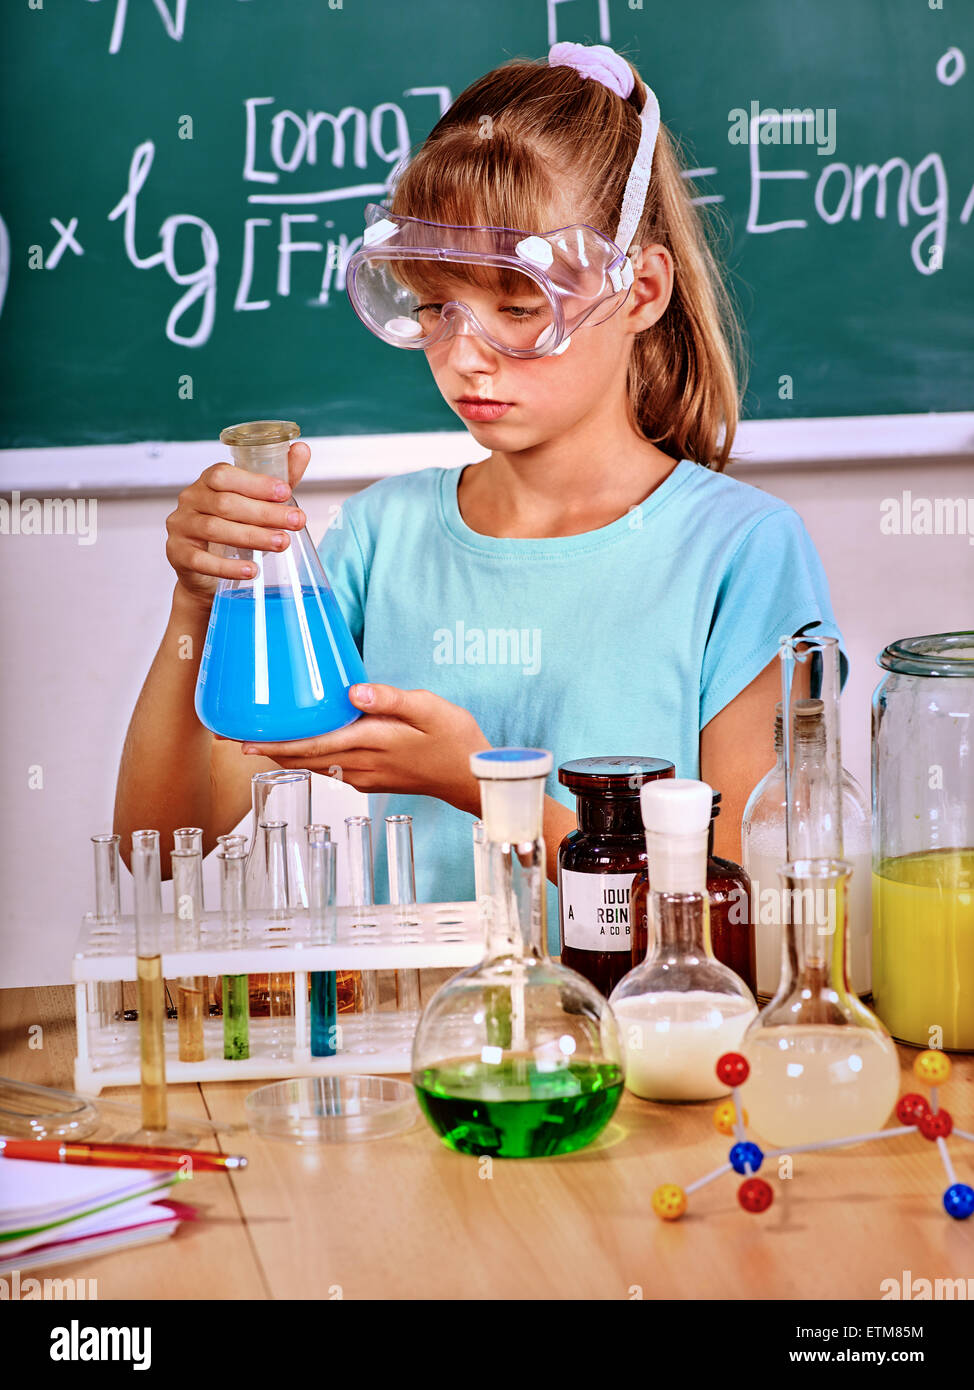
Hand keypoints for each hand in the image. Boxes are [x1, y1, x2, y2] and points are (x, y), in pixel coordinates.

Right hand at [165, 441, 312, 606]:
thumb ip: (280, 477)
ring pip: (215, 529)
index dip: (255, 483)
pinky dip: (228, 566)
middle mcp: (190, 499)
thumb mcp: (258, 501)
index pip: (224, 475)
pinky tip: (251, 569)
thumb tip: (302, 448)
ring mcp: (181, 526)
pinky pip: (202, 560)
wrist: (207, 570)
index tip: (286, 492)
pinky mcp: (178, 554)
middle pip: (225, 504)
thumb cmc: (234, 527)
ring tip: (282, 543)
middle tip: (296, 521)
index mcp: (208, 481)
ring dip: (252, 537)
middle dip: (265, 513)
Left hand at [239, 683, 491, 815]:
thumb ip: (390, 698)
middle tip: (232, 740)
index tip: (244, 739)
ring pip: (314, 767)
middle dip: (267, 750)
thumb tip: (352, 691)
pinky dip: (307, 761)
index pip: (313, 744)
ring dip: (284, 757)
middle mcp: (363, 764)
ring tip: (255, 745)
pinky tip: (299, 751)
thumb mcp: (429, 708)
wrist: (473, 777)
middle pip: (304, 758)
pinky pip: (330, 770)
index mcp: (373, 742)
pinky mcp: (372, 780)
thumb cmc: (455, 739)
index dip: (276, 742)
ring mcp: (366, 775)